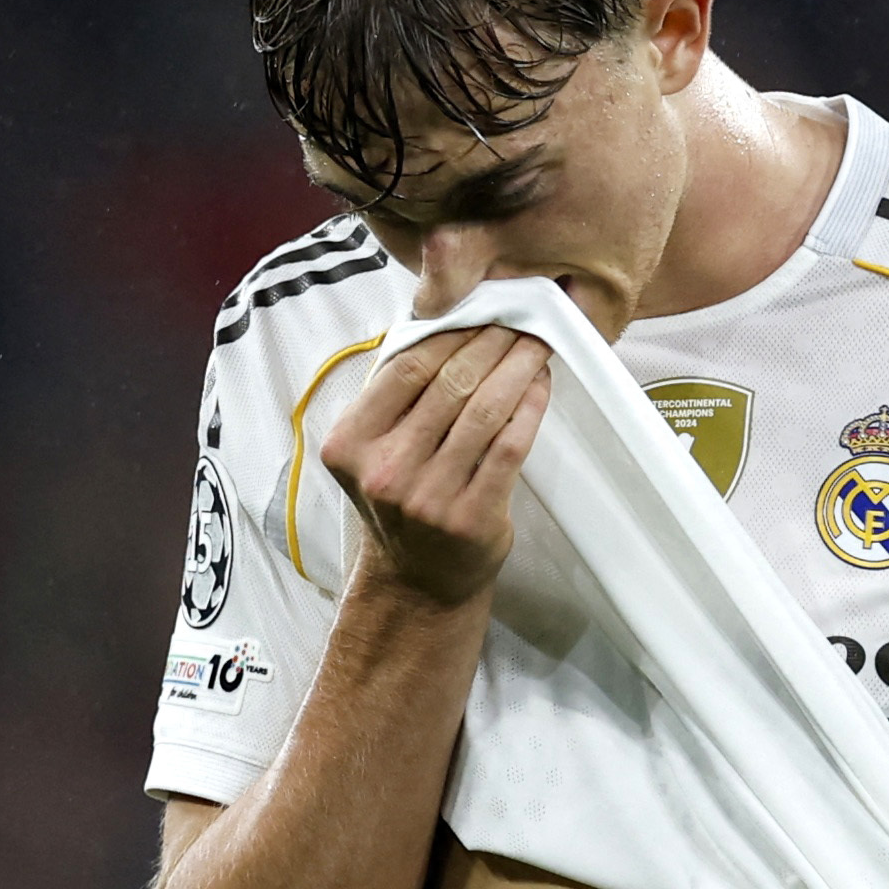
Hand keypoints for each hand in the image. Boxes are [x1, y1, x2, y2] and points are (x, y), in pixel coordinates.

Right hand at [321, 327, 550, 608]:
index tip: (482, 307)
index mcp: (349, 444)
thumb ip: (392, 395)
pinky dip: (529, 407)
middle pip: (449, 383)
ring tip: (537, 343)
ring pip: (484, 410)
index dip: (451, 330)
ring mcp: (428, 497)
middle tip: (521, 317)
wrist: (416, 582)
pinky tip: (540, 385)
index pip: (406, 368)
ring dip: (518, 367)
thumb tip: (441, 318)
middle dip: (492, 341)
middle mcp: (383, 470)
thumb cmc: (400, 499)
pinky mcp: (471, 517)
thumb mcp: (372, 449)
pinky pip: (509, 446)